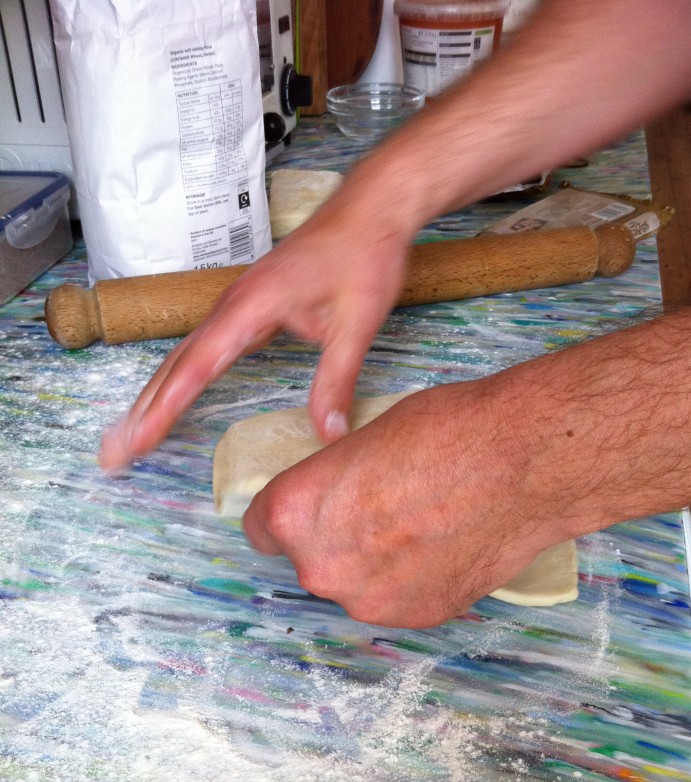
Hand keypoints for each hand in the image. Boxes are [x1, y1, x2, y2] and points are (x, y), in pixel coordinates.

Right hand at [99, 181, 413, 471]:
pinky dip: (179, 378)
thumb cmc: (362, 256)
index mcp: (251, 306)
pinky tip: (170, 397)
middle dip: (141, 411)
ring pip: (182, 356)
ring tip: (128, 435)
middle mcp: (233, 304)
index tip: (137, 441)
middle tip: (113, 453)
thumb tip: (328, 433)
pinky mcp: (246, 308)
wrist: (368, 210)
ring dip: (153, 396)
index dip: (164, 408)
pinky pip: (201, 348)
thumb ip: (336, 380)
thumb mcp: (356, 323)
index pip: (196, 367)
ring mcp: (236, 305)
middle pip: (175, 364)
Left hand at [243, 379, 554, 627]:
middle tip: (380, 511)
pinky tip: (443, 546)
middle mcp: (321, 567)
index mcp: (294, 514)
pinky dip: (413, 580)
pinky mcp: (417, 617)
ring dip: (374, 564)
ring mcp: (370, 600)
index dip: (288, 515)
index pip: (261, 529)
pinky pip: (398, 598)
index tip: (312, 509)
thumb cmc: (447, 433)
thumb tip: (337, 498)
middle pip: (310, 560)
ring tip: (421, 527)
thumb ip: (335, 483)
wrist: (521, 464)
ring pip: (356, 583)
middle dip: (336, 539)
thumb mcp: (365, 440)